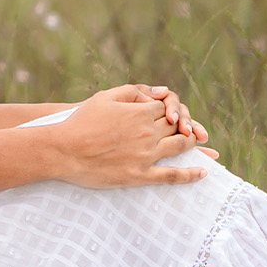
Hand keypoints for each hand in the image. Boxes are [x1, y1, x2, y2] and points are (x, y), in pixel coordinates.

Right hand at [45, 84, 217, 189]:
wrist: (63, 151)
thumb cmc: (81, 122)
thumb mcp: (104, 97)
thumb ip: (134, 91)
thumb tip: (161, 91)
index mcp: (140, 112)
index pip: (166, 107)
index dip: (169, 109)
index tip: (167, 112)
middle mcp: (148, 132)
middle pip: (176, 125)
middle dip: (184, 124)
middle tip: (187, 127)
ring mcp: (146, 155)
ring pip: (180, 146)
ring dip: (191, 142)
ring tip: (195, 143)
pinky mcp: (141, 175)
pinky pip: (172, 175)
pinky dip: (191, 174)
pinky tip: (203, 172)